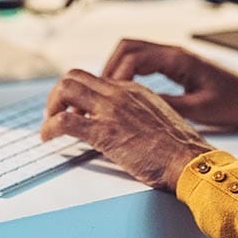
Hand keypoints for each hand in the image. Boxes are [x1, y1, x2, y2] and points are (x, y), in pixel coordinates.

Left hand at [40, 69, 214, 189]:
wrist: (190, 161)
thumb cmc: (179, 149)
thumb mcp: (158, 118)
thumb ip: (138, 112)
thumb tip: (123, 122)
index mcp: (133, 89)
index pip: (94, 79)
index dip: (78, 94)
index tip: (74, 110)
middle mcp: (120, 93)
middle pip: (74, 77)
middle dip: (58, 94)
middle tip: (55, 114)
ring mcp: (110, 110)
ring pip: (65, 89)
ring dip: (51, 107)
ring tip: (50, 124)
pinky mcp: (103, 132)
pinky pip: (63, 122)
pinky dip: (49, 128)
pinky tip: (47, 138)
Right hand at [101, 39, 237, 128]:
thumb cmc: (237, 102)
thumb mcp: (201, 109)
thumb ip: (167, 105)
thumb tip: (136, 107)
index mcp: (178, 59)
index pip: (132, 57)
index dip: (114, 75)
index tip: (106, 96)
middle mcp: (173, 53)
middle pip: (126, 48)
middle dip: (108, 68)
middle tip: (99, 92)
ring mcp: (174, 57)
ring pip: (133, 52)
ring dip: (116, 69)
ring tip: (108, 93)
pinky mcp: (177, 65)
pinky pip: (144, 62)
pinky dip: (129, 72)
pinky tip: (126, 92)